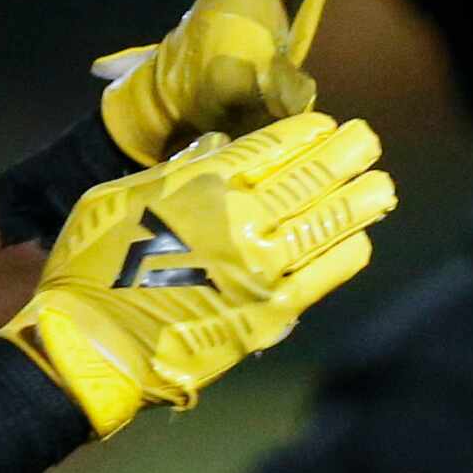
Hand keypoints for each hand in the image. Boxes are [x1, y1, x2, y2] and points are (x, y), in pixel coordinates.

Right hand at [0, 112, 395, 436]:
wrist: (91, 345)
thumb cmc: (92, 268)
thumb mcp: (120, 197)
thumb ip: (179, 171)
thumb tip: (223, 146)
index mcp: (201, 187)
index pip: (271, 147)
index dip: (306, 134)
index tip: (327, 126)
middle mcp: (240, 221)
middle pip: (311, 177)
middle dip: (348, 153)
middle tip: (369, 141)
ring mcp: (262, 268)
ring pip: (329, 222)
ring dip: (361, 200)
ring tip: (382, 185)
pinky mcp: (272, 312)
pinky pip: (325, 274)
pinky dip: (346, 251)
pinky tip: (358, 238)